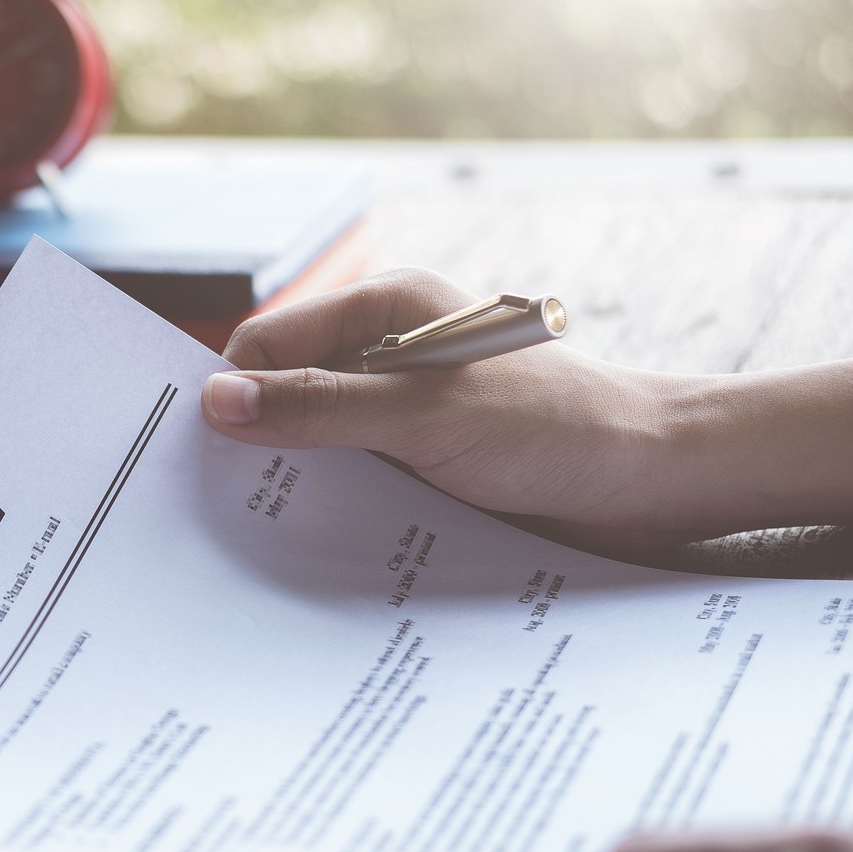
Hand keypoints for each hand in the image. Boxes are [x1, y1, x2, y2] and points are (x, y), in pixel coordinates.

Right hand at [204, 268, 698, 548]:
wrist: (653, 482)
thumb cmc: (555, 428)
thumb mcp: (425, 416)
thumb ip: (320, 407)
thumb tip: (217, 402)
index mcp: (385, 310)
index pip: (268, 343)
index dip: (231, 394)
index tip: (200, 456)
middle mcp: (387, 352)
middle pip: (284, 392)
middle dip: (255, 442)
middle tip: (216, 504)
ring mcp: (402, 408)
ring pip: (313, 441)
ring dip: (294, 483)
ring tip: (263, 532)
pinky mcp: (418, 459)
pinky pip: (350, 478)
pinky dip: (331, 507)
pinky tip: (320, 542)